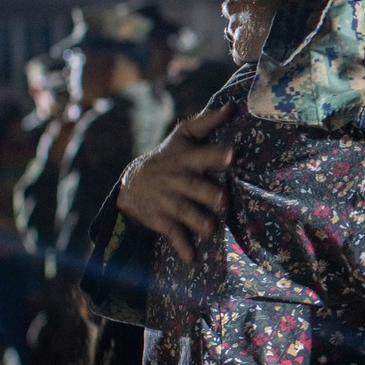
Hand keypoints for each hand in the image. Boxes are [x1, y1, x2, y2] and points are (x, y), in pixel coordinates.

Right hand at [117, 105, 234, 263]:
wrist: (131, 185)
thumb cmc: (168, 158)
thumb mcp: (183, 138)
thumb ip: (207, 123)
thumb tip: (233, 106)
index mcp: (186, 160)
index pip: (202, 155)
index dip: (215, 155)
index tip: (231, 155)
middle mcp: (178, 181)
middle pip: (195, 188)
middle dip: (209, 194)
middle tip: (223, 200)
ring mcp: (170, 203)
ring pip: (186, 214)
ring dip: (200, 223)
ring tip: (211, 230)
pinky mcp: (163, 221)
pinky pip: (173, 236)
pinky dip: (182, 247)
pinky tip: (191, 258)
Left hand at [222, 0, 306, 64]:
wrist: (295, 19)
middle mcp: (233, 5)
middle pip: (233, 6)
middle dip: (244, 8)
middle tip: (263, 13)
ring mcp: (236, 28)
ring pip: (234, 29)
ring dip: (244, 30)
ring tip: (261, 34)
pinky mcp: (242, 49)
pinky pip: (238, 53)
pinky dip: (245, 52)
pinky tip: (257, 52)